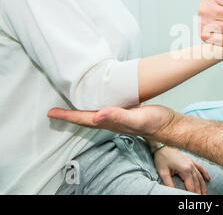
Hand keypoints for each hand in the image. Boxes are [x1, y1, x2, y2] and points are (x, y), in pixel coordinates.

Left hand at [47, 105, 175, 138]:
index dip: (67, 116)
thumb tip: (97, 116)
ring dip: (83, 110)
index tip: (51, 113)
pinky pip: (107, 108)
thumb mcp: (137, 118)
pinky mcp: (126, 111)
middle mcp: (111, 121)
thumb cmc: (154, 122)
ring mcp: (119, 117)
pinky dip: (99, 105)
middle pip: (86, 118)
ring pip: (95, 113)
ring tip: (73, 104)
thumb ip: (118, 117)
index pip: (84, 119)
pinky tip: (100, 100)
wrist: (168, 124)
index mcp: (110, 122)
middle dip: (70, 114)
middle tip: (56, 111)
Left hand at [154, 146, 209, 194]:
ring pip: (199, 176)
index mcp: (185, 169)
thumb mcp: (163, 172)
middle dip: (199, 191)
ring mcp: (191, 162)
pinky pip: (200, 167)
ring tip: (205, 193)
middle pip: (196, 182)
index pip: (191, 185)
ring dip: (203, 185)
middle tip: (201, 198)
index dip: (193, 193)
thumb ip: (169, 183)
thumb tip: (173, 192)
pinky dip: (204, 173)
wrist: (162, 146)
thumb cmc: (162, 158)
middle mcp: (190, 166)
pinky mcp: (190, 160)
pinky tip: (208, 179)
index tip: (194, 199)